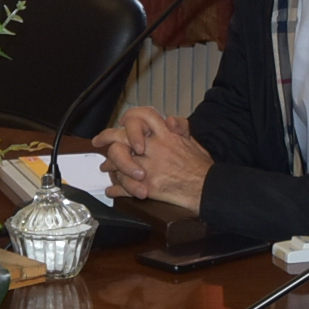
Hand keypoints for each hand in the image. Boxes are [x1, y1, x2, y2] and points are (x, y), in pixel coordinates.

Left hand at [95, 107, 210, 209]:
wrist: (209, 189)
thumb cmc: (202, 167)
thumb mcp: (194, 141)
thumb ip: (181, 127)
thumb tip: (170, 119)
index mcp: (166, 135)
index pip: (142, 117)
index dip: (128, 118)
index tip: (119, 123)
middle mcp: (155, 149)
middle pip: (122, 137)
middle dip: (106, 138)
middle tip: (98, 142)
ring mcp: (150, 168)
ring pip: (119, 161)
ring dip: (110, 165)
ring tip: (107, 169)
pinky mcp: (148, 187)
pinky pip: (125, 188)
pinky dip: (116, 190)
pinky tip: (113, 191)